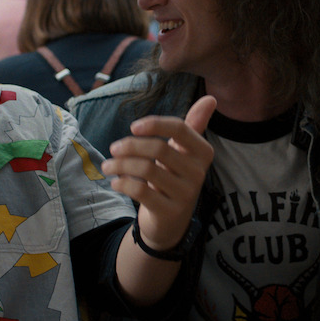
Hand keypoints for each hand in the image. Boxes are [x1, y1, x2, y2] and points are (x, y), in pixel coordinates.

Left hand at [102, 95, 215, 249]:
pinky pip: (141, 191)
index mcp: (203, 152)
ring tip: (108, 166)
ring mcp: (186, 194)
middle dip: (130, 146)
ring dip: (120, 165)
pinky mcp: (170, 212)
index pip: (180, 128)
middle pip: (159, 148)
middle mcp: (199, 172)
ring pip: (147, 169)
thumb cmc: (174, 177)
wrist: (170, 221)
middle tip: (113, 149)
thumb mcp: (184, 152)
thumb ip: (194, 125)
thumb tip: (211, 98)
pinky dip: (123, 183)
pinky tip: (116, 182)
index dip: (154, 124)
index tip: (133, 127)